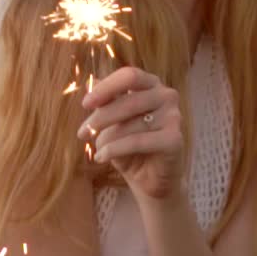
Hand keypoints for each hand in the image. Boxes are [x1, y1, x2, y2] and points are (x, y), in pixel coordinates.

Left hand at [77, 66, 185, 201]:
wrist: (149, 179)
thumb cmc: (128, 144)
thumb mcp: (112, 121)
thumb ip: (105, 101)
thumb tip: (90, 82)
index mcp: (151, 84)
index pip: (129, 76)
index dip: (106, 88)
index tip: (86, 104)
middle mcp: (166, 95)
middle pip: (127, 100)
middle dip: (100, 118)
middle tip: (82, 133)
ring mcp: (174, 117)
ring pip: (130, 124)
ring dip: (106, 138)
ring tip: (97, 150)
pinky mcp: (174, 140)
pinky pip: (137, 141)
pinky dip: (114, 150)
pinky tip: (101, 157)